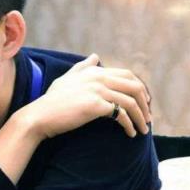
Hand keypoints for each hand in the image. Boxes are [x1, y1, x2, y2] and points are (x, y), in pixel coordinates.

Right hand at [26, 53, 151, 138]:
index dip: (140, 89)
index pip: (127, 75)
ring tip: (143, 130)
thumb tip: (95, 55)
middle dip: (145, 103)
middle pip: (134, 87)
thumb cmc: (52, 100)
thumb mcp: (66, 78)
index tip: (144, 102)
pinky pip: (121, 114)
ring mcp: (97, 90)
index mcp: (94, 71)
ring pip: (131, 102)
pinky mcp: (96, 105)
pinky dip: (129, 125)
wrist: (40, 116)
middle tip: (148, 118)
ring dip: (141, 117)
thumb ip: (82, 67)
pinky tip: (130, 133)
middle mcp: (98, 77)